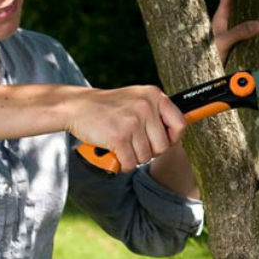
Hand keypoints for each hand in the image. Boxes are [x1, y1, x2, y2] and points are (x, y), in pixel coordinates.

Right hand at [67, 86, 186, 171]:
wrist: (76, 106)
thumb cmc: (106, 107)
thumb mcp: (135, 99)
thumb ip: (156, 112)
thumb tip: (182, 130)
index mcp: (153, 94)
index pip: (180, 124)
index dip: (172, 138)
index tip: (160, 140)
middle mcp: (145, 106)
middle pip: (163, 146)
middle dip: (148, 150)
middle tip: (131, 141)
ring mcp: (132, 121)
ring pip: (146, 157)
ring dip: (132, 157)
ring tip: (119, 143)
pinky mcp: (119, 137)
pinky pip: (131, 163)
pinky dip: (121, 163)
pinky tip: (113, 150)